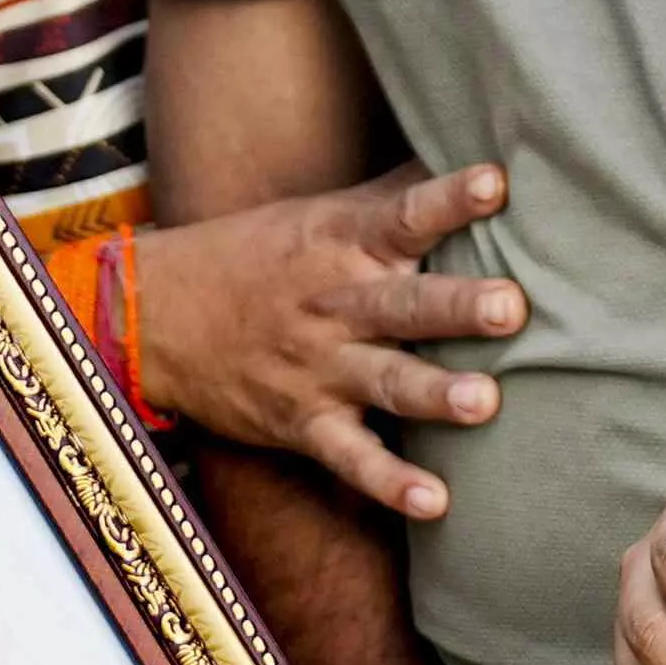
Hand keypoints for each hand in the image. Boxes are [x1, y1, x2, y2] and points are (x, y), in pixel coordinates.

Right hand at [134, 165, 524, 516]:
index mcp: (345, 243)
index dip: (450, 199)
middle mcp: (337, 304)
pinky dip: (389, 484)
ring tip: (485, 402)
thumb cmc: (258, 256)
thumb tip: (481, 161)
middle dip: (457, 307)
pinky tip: (435, 503)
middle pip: (404, 304)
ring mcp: (319, 368)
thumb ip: (397, 195)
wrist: (154, 316)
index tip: (496, 183)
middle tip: (511, 307)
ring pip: (386, 380)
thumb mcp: (320, 214)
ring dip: (435, 394)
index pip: (404, 214)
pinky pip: (351, 458)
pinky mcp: (304, 423)